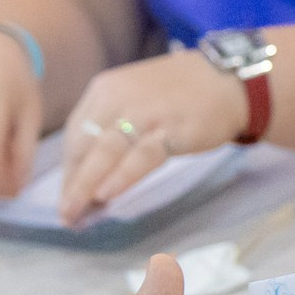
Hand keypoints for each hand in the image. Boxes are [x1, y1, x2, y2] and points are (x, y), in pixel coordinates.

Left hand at [57, 50, 244, 226]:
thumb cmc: (177, 94)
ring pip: (106, 151)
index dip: (69, 169)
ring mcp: (145, 113)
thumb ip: (111, 128)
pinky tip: (106, 195)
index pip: (76, 133)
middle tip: (66, 214)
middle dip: (73, 183)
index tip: (67, 196)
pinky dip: (122, 176)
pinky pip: (140, 155)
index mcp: (104, 90)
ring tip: (75, 212)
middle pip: (84, 144)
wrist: (228, 80)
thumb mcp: (134, 99)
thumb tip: (90, 175)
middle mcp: (118, 98)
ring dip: (86, 185)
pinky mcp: (170, 128)